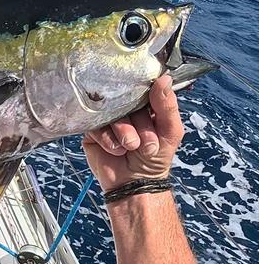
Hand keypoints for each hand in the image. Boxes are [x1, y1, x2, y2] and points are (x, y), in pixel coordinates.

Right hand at [83, 74, 183, 191]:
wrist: (134, 184)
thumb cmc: (156, 158)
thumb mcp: (170, 132)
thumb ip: (168, 107)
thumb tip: (164, 79)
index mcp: (144, 104)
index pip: (143, 88)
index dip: (147, 98)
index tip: (150, 109)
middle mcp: (125, 108)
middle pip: (127, 102)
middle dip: (140, 125)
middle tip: (148, 145)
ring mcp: (107, 117)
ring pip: (112, 114)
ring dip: (125, 133)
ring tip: (131, 147)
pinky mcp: (92, 130)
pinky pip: (97, 127)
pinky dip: (109, 140)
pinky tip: (116, 150)